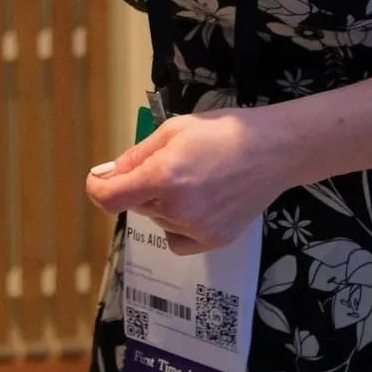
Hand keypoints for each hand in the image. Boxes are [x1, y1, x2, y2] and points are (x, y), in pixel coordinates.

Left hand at [86, 109, 287, 253]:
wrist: (273, 150)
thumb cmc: (222, 131)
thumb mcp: (173, 130)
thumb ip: (135, 156)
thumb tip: (105, 175)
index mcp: (164, 176)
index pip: (110, 197)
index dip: (98, 189)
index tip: (100, 181)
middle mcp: (177, 208)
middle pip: (136, 205)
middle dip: (142, 187)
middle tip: (172, 165)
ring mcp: (196, 228)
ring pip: (157, 220)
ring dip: (163, 204)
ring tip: (196, 179)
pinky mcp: (213, 241)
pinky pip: (176, 239)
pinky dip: (177, 225)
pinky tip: (198, 205)